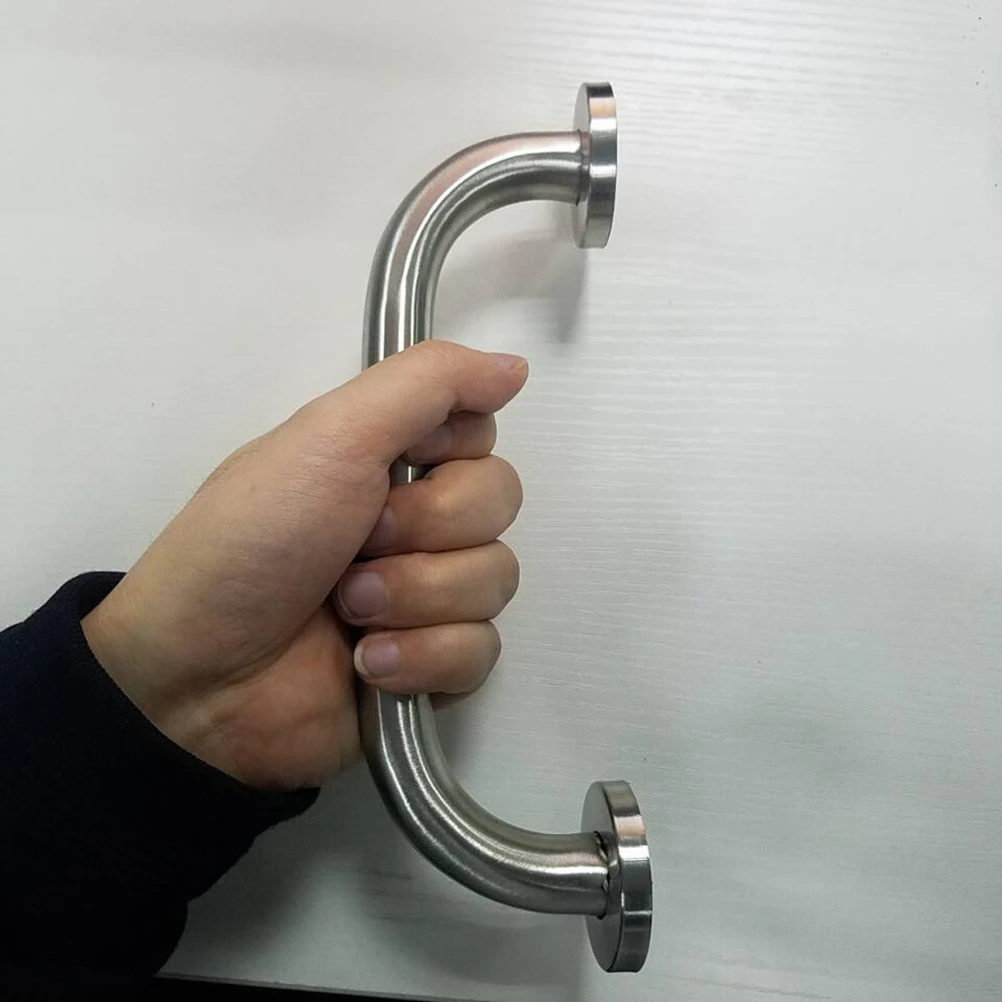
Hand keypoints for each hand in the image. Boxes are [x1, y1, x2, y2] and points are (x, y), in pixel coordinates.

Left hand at [81, 342, 527, 790]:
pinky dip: (421, 658)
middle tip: (357, 547)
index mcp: (389, 459)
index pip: (481, 435)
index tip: (388, 470)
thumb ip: (427, 383)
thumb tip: (515, 365)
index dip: (447, 455)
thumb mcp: (328, 435)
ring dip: (415, 598)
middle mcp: (416, 521)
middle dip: (426, 530)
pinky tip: (366, 664)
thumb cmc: (252, 543)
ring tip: (348, 613)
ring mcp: (428, 596)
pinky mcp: (434, 665)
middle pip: (499, 503)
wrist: (200, 680)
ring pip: (495, 579)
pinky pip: (481, 650)